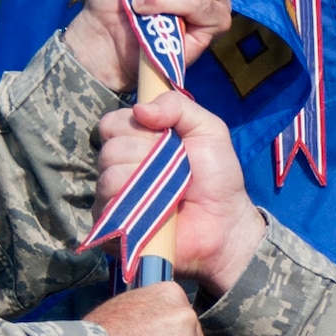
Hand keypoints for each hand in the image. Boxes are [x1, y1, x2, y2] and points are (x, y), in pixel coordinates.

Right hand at [97, 92, 265, 297]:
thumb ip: (177, 106)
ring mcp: (111, 198)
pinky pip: (109, 209)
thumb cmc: (216, 176)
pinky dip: (137, 206)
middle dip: (146, 155)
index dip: (135, 127)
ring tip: (170, 191)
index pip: (110, 124)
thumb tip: (139, 108)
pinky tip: (158, 210)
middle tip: (174, 169)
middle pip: (110, 150)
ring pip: (109, 177)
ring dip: (145, 181)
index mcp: (133, 141)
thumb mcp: (207, 129)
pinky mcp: (111, 229)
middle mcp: (116, 167)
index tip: (164, 137)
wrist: (225, 222)